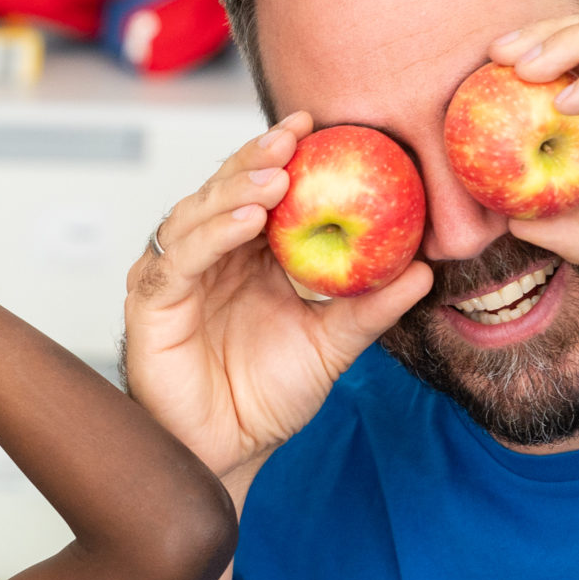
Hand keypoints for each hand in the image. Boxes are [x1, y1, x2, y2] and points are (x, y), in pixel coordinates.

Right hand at [125, 115, 430, 475]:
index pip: (259, 192)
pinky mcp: (152, 304)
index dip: (282, 157)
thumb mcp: (331, 347)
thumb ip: (370, 310)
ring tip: (277, 177)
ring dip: (235, 190)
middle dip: (257, 157)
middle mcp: (207, 256)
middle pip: (224, 190)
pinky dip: (211, 234)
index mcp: (246, 257)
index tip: (318, 127)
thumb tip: (426, 272)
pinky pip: (178, 259)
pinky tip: (245, 221)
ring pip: (197, 214)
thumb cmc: (266, 399)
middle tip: (295, 135)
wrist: (226, 452)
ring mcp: (175, 276)